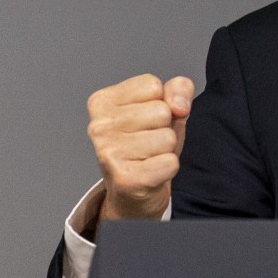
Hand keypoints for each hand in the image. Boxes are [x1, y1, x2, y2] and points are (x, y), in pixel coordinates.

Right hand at [86, 73, 194, 223]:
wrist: (132, 192)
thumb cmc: (146, 143)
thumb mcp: (165, 106)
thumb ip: (178, 89)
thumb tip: (179, 106)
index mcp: (102, 102)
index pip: (152, 85)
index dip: (160, 102)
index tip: (145, 119)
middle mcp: (98, 127)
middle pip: (162, 111)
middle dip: (164, 126)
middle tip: (147, 141)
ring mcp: (108, 153)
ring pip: (167, 137)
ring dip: (166, 149)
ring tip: (148, 156)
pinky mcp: (124, 179)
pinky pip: (170, 162)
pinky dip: (168, 168)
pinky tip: (150, 172)